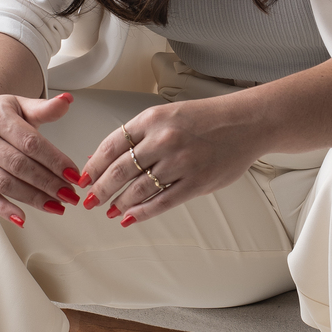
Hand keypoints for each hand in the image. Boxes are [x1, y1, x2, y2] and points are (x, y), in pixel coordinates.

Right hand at [0, 89, 82, 225]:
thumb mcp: (20, 105)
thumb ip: (45, 108)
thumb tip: (68, 100)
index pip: (31, 143)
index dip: (54, 160)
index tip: (74, 175)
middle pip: (19, 165)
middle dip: (48, 183)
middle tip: (70, 195)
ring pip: (4, 183)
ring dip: (33, 198)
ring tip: (56, 206)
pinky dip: (4, 209)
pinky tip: (23, 217)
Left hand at [80, 95, 265, 226]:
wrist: (247, 123)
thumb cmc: (209, 119)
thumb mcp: (170, 114)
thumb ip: (142, 134)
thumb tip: (112, 158)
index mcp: (153, 119)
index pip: (112, 145)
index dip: (94, 165)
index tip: (84, 177)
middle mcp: (163, 140)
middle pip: (119, 170)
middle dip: (100, 189)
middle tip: (89, 200)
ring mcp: (180, 163)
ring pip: (138, 189)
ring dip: (119, 203)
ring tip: (109, 210)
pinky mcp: (195, 183)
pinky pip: (161, 202)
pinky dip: (142, 212)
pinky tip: (130, 217)